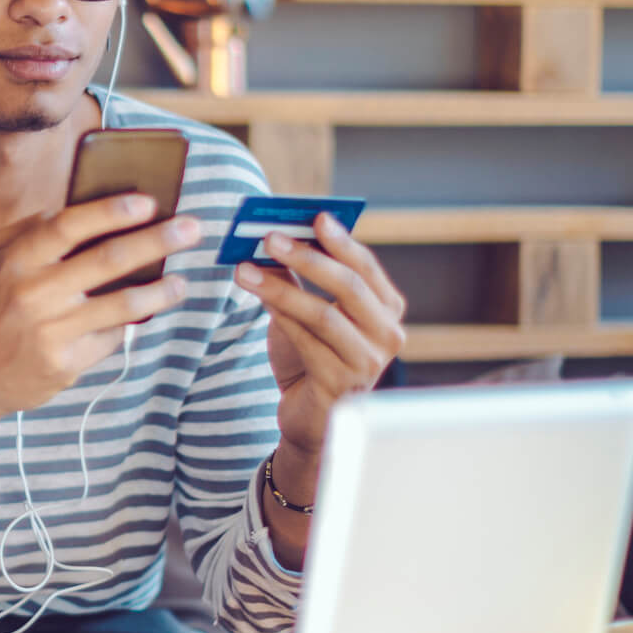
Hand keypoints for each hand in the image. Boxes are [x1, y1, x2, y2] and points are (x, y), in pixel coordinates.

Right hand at [0, 193, 200, 425]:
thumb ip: (33, 231)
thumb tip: (89, 210)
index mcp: (16, 259)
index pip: (69, 226)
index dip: (111, 211)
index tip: (149, 202)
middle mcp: (32, 292)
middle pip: (107, 260)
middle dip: (155, 241)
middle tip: (191, 229)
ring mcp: (50, 330)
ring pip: (121, 304)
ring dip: (161, 290)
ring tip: (182, 282)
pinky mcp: (65, 363)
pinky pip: (111, 337)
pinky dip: (128, 324)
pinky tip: (141, 315)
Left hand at [235, 213, 406, 465]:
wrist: (310, 415)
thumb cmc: (313, 356)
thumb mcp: (308, 311)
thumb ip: (298, 276)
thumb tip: (273, 234)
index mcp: (387, 310)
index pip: (367, 267)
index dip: (341, 241)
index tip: (316, 216)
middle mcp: (388, 335)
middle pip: (349, 287)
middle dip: (308, 258)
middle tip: (270, 237)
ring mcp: (368, 363)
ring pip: (323, 315)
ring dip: (280, 288)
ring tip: (244, 270)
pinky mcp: (341, 385)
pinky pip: (306, 343)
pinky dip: (279, 317)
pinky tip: (258, 299)